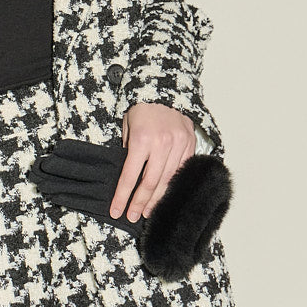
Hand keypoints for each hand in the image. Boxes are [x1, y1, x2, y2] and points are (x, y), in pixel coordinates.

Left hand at [111, 103, 195, 222]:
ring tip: (147, 212)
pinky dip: (173, 185)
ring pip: (167, 180)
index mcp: (142, 140)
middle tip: (132, 216)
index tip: (116, 211)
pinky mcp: (189, 145)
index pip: (130, 176)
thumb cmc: (141, 110)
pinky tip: (166, 196)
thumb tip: (128, 178)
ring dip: (156, 199)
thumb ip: (128, 152)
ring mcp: (178, 145)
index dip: (122, 196)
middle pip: (150, 183)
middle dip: (139, 203)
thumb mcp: (126, 128)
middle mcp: (162, 144)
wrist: (163, 90)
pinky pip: (181, 171)